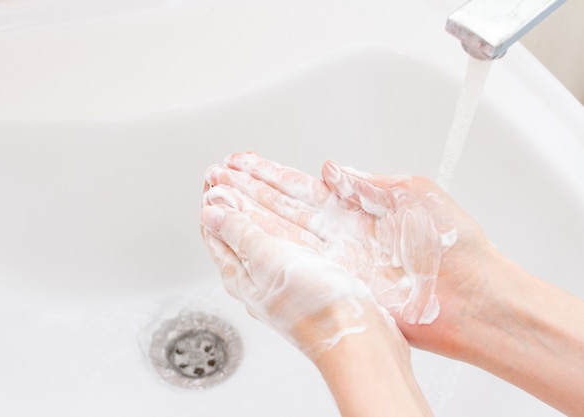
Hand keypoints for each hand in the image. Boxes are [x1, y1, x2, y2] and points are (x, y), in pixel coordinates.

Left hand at [200, 182, 392, 356]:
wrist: (357, 337)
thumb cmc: (315, 306)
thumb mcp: (270, 260)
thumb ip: (240, 234)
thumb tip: (210, 213)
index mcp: (240, 276)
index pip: (214, 232)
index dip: (213, 201)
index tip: (214, 174)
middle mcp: (257, 280)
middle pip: (235, 232)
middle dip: (232, 200)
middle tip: (229, 172)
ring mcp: (282, 281)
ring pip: (262, 236)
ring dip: (255, 207)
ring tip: (253, 182)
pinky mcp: (307, 281)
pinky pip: (287, 244)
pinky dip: (282, 222)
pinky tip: (291, 215)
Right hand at [206, 153, 458, 324]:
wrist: (471, 297)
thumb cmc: (456, 247)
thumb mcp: (415, 194)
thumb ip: (369, 183)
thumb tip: (332, 169)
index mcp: (358, 208)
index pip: (302, 186)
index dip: (270, 174)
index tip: (243, 163)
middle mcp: (341, 234)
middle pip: (282, 206)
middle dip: (247, 190)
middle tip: (216, 176)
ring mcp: (335, 260)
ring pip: (280, 232)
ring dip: (247, 214)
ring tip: (216, 199)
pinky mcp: (337, 284)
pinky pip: (294, 263)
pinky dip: (265, 248)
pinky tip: (241, 235)